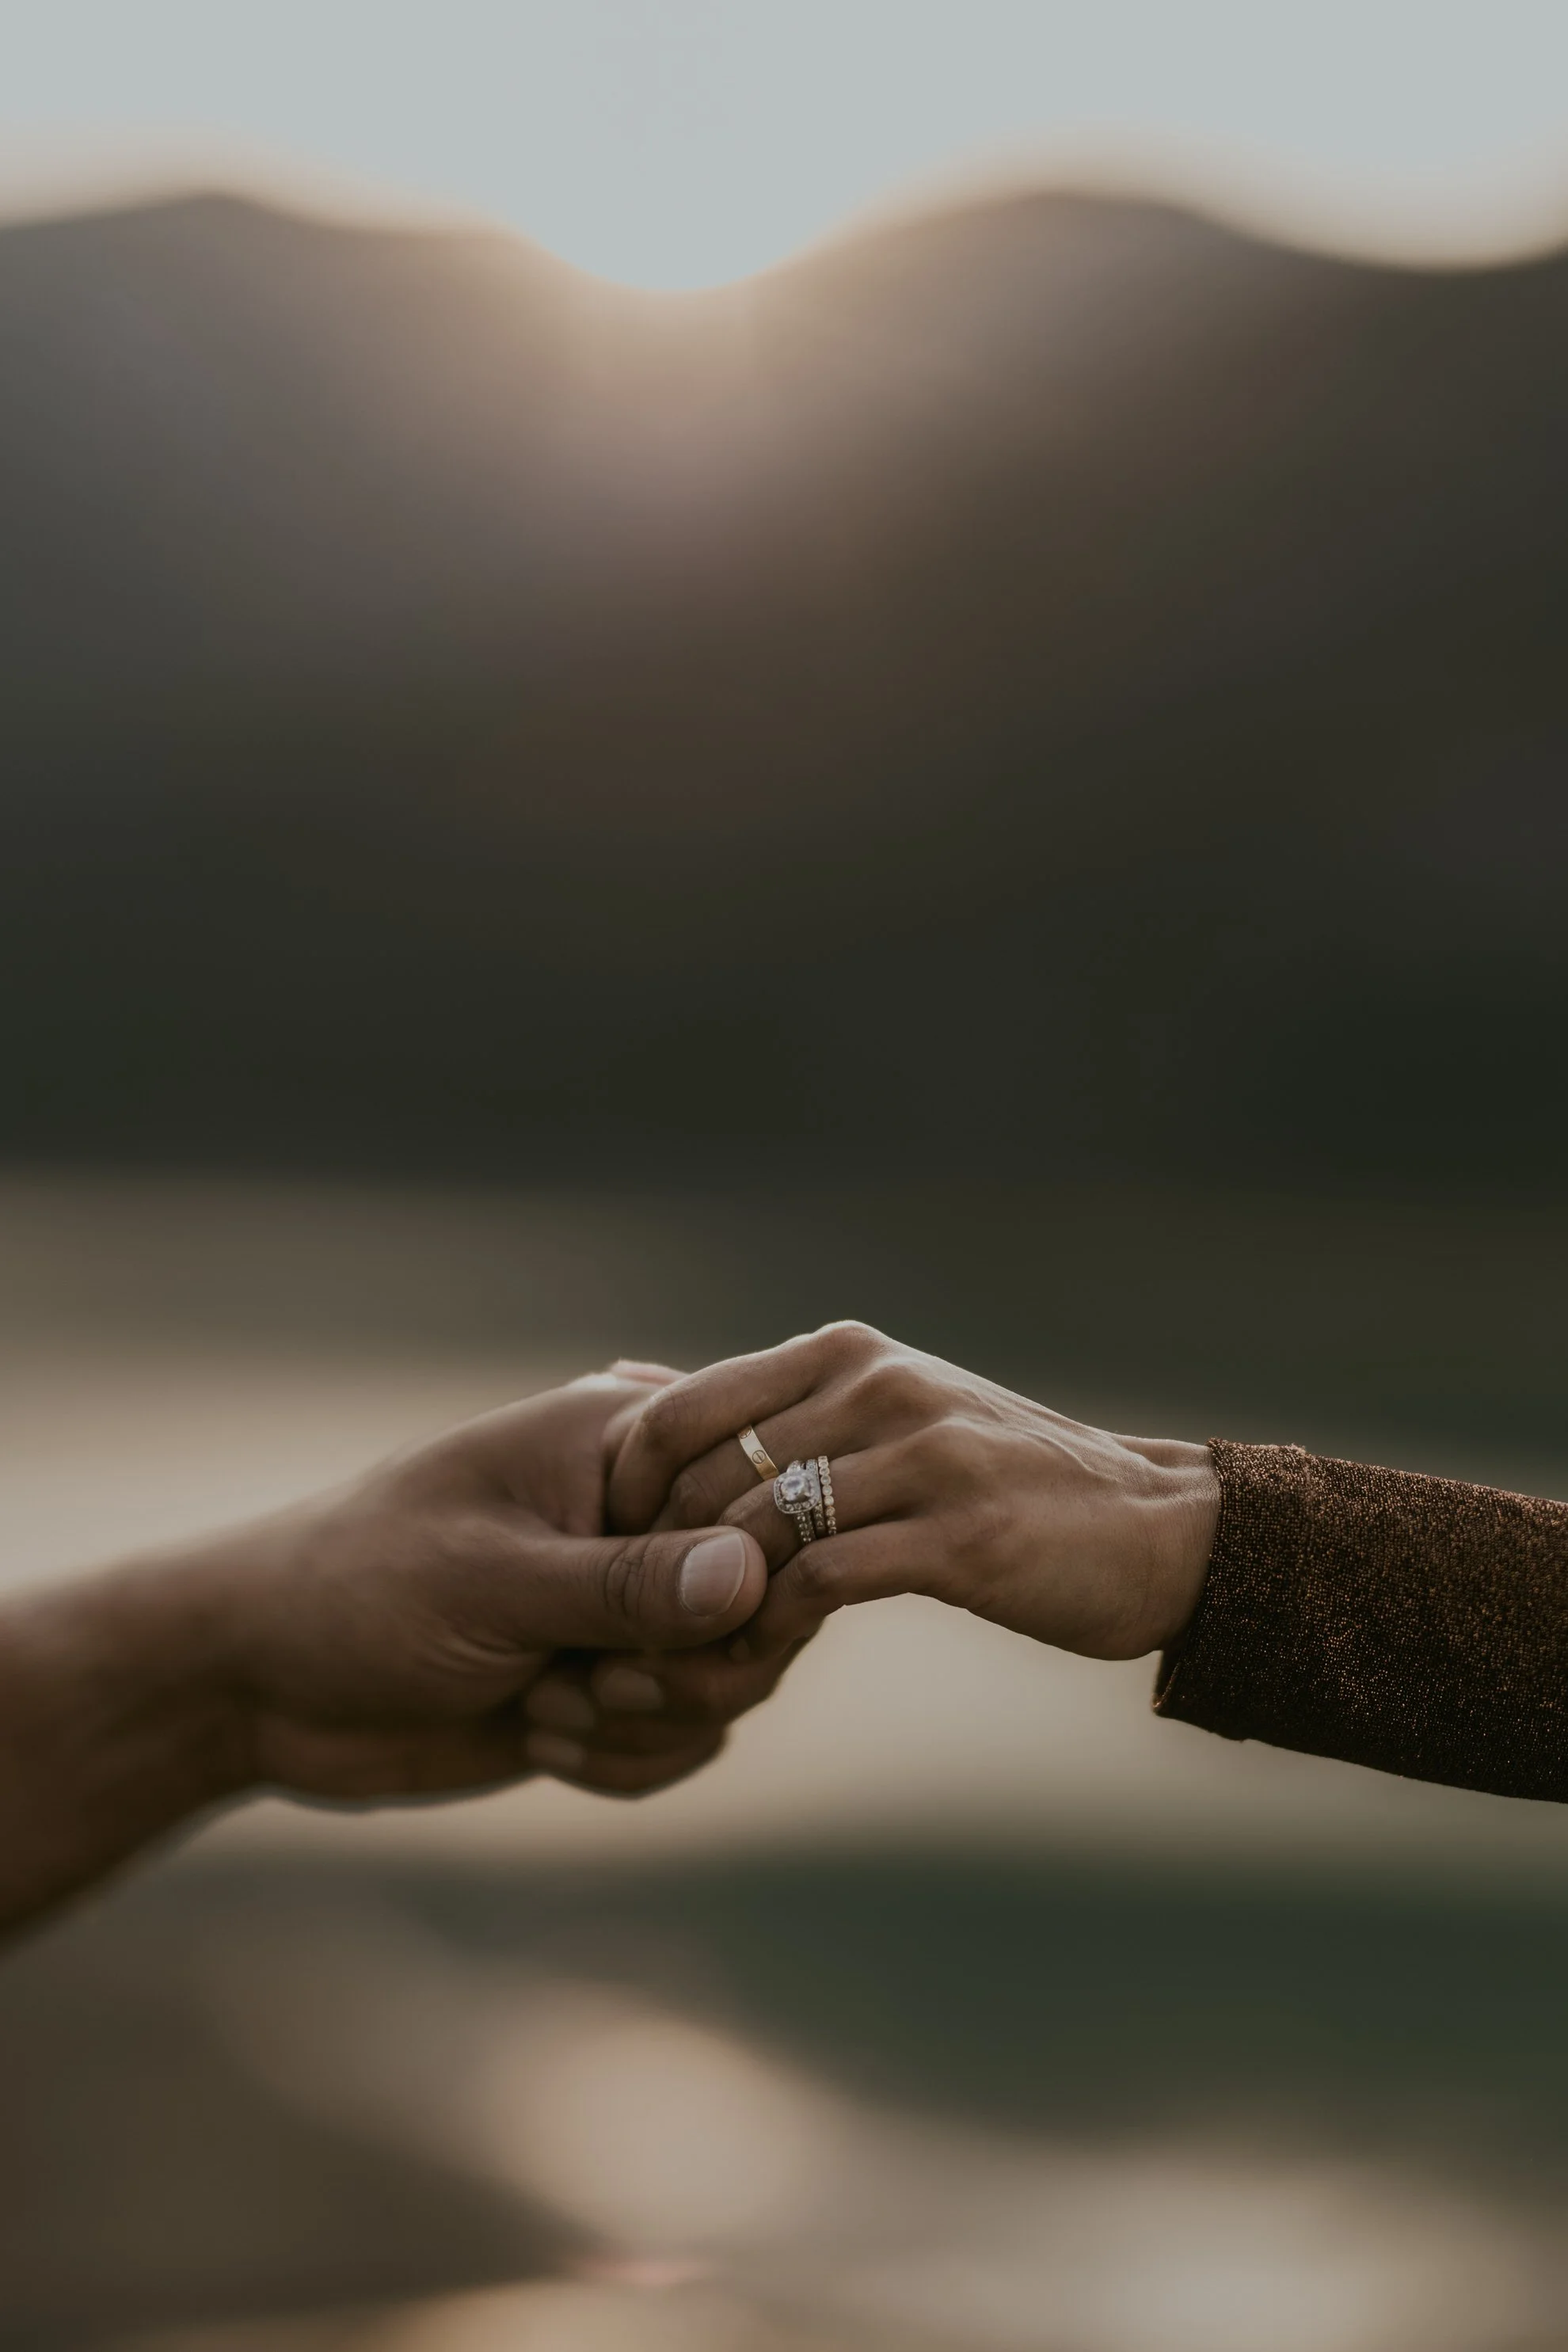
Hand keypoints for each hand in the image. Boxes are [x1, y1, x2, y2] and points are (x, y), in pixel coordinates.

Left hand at [222, 1366, 767, 1799]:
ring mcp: (637, 1599)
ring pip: (736, 1678)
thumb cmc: (359, 1594)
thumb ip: (626, 1585)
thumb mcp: (491, 1584)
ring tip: (546, 1704)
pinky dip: (626, 1760)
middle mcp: (646, 1509)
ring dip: (646, 1722)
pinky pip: (691, 1736)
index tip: (665, 1632)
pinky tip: (538, 1737)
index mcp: (623, 1437)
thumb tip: (754, 1576)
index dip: (751, 1574)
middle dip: (692, 1669)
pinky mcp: (620, 1678)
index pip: (766, 1486)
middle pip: (771, 1597)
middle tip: (598, 1685)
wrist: (265, 1685)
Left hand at [608, 1323, 1218, 1673]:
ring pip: (753, 1531)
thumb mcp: (897, 1416)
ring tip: (681, 1655)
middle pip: (702, 1477)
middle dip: (653, 1560)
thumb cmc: (1006, 1483)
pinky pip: (819, 1583)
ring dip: (703, 1605)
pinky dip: (768, 1629)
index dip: (625, 1492)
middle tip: (631, 1625)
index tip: (615, 1559)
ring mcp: (921, 1456)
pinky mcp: (959, 1535)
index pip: (680, 1409)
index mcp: (847, 1355)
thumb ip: (794, 1417)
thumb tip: (656, 1412)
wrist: (1155, 1527)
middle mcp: (876, 1386)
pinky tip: (755, 1663)